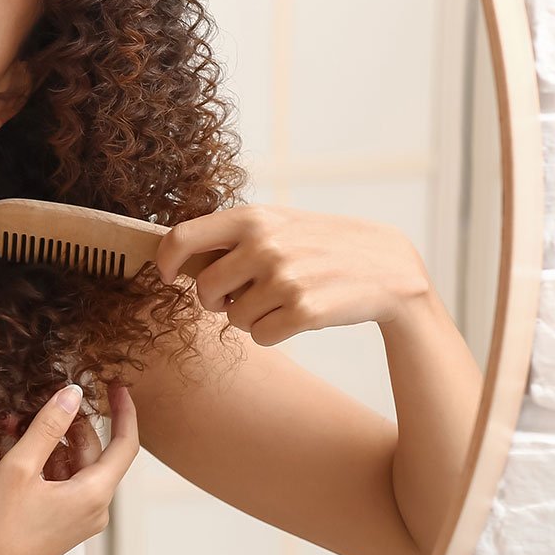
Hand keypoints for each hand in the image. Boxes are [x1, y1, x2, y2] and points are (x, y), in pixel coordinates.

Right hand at [0, 382, 138, 554]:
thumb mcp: (20, 467)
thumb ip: (48, 426)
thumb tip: (73, 393)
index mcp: (95, 494)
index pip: (124, 444)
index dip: (123, 411)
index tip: (115, 385)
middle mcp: (94, 509)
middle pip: (89, 452)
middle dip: (62, 425)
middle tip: (34, 402)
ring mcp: (77, 519)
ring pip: (67, 467)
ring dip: (40, 444)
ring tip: (2, 427)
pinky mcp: (59, 525)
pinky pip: (54, 485)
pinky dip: (33, 466)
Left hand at [154, 205, 433, 345]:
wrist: (388, 267)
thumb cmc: (322, 245)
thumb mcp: (279, 223)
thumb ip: (231, 235)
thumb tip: (176, 258)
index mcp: (252, 217)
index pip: (181, 238)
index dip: (166, 262)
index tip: (167, 275)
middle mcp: (264, 245)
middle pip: (204, 290)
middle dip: (217, 301)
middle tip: (243, 294)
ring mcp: (284, 278)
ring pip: (233, 319)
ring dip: (251, 317)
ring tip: (283, 299)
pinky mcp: (304, 311)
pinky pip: (260, 336)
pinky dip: (273, 332)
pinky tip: (298, 314)